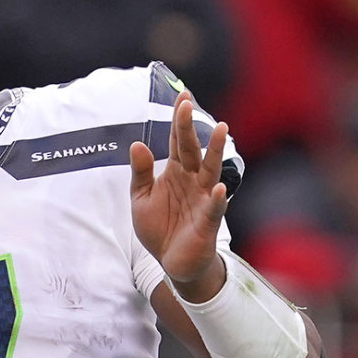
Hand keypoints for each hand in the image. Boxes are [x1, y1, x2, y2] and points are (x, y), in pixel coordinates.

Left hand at [129, 91, 228, 298]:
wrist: (170, 262)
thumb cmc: (160, 227)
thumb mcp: (141, 198)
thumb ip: (141, 172)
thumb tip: (136, 144)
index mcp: (175, 172)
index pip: (177, 141)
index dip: (178, 120)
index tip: (181, 95)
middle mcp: (192, 180)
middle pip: (191, 149)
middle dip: (189, 127)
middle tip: (186, 103)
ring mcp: (202, 199)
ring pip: (210, 170)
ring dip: (216, 151)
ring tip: (221, 130)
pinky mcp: (207, 222)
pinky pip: (213, 207)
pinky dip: (216, 198)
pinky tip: (217, 186)